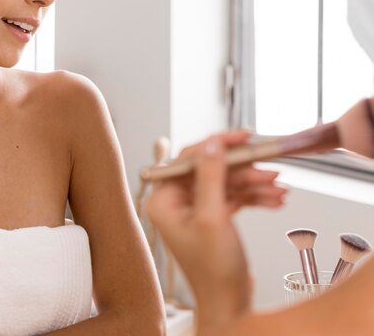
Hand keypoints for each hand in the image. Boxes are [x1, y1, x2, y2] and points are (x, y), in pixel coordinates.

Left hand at [145, 130, 286, 328]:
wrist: (229, 304)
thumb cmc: (213, 270)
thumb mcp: (212, 217)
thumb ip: (211, 176)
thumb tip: (212, 143)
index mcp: (163, 200)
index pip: (189, 159)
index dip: (217, 145)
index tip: (242, 136)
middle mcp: (175, 202)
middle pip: (211, 169)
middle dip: (243, 169)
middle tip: (269, 169)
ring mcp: (194, 209)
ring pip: (226, 182)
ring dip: (253, 184)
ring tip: (278, 188)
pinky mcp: (212, 217)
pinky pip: (233, 196)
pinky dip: (253, 197)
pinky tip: (274, 201)